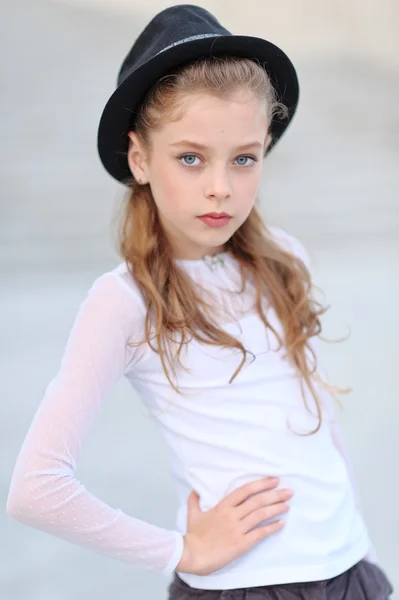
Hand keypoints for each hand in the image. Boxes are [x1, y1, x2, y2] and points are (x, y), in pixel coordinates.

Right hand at [175, 476, 292, 575]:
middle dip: (275, 495)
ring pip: (260, 515)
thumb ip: (194, 501)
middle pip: (257, 501)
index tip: (273, 480)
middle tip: (289, 491)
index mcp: (222, 506)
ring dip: (276, 509)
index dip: (261, 484)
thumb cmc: (193, 536)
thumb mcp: (192, 514)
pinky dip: (271, 528)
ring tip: (287, 505)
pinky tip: (281, 523)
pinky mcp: (241, 544)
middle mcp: (232, 515)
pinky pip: (259, 534)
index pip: (245, 491)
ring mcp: (237, 529)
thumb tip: (194, 490)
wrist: (191, 554)